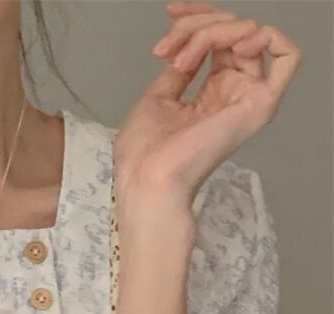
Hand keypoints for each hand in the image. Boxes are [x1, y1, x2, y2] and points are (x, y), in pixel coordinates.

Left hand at [113, 1, 301, 211]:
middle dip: (196, 25)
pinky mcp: (260, 104)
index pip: (219, 38)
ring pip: (249, 34)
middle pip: (232, 30)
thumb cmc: (144, 154)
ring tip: (181, 59)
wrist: (147, 179)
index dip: (197, 15)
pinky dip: (264, 36)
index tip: (170, 12)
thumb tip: (188, 46)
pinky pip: (287, 55)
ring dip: (211, 32)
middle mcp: (233, 92)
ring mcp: (248, 97)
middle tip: (167, 48)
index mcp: (211, 94)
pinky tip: (235, 45)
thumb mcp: (159, 97)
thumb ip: (181, 69)